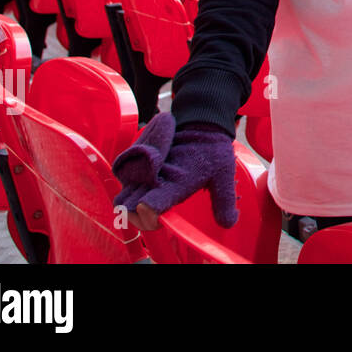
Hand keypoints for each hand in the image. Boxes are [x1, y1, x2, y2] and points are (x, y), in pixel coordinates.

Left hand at [111, 113, 238, 229]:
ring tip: (142, 179)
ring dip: (127, 191)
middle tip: (139, 196)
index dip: (145, 213)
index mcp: (174, 191)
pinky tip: (142, 163)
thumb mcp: (222, 176)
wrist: (203, 127)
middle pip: (128, 209)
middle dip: (129, 209)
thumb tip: (229, 223)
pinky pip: (122, 172)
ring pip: (123, 194)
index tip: (146, 205)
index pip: (151, 210)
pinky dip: (126, 172)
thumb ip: (224, 201)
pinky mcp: (139, 162)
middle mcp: (156, 187)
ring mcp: (146, 175)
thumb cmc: (213, 153)